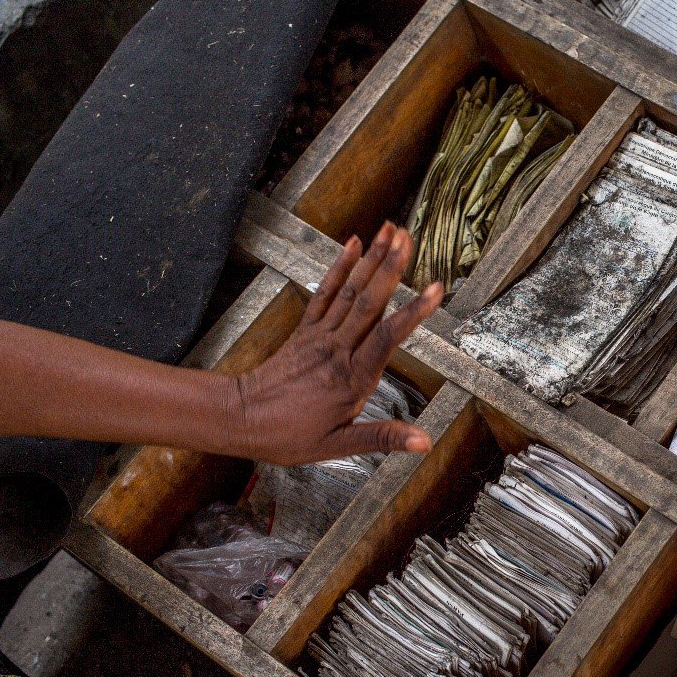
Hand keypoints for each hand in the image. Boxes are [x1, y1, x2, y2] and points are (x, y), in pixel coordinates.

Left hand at [227, 222, 443, 464]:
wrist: (241, 419)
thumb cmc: (288, 435)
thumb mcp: (339, 446)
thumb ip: (383, 438)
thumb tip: (423, 442)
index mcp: (352, 379)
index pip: (388, 337)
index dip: (414, 311)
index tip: (435, 289)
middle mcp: (338, 350)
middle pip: (370, 301)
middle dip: (391, 267)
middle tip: (409, 238)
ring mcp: (320, 336)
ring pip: (352, 291)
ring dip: (372, 259)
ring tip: (390, 231)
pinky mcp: (306, 330)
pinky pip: (325, 292)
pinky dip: (339, 267)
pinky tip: (353, 245)